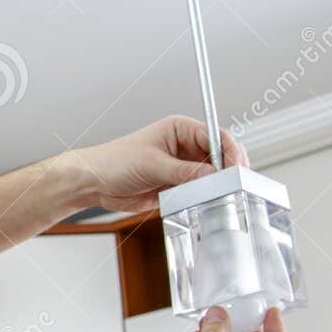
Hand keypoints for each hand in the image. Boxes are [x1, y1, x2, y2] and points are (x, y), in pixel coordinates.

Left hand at [59, 116, 247, 212]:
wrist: (95, 183)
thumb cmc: (114, 161)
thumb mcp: (151, 164)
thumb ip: (184, 171)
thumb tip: (212, 175)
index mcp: (180, 129)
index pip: (215, 135)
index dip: (229, 150)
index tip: (236, 166)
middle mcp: (184, 146)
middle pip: (219, 156)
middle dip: (227, 170)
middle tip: (234, 185)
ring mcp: (182, 166)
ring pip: (211, 176)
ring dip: (216, 186)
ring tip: (219, 195)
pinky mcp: (177, 185)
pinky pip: (199, 191)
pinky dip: (204, 197)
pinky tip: (205, 202)